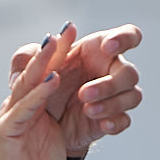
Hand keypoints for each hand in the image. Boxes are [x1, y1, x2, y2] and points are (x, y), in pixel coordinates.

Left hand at [0, 23, 144, 159]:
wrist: (45, 122)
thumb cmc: (43, 86)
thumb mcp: (28, 71)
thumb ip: (26, 56)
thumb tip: (45, 43)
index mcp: (98, 50)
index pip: (128, 36)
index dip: (124, 39)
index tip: (107, 47)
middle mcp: (112, 71)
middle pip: (129, 73)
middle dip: (109, 83)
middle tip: (83, 93)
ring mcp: (116, 96)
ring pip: (132, 96)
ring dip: (111, 103)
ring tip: (87, 110)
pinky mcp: (114, 118)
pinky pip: (125, 120)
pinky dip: (115, 122)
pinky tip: (101, 124)